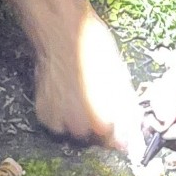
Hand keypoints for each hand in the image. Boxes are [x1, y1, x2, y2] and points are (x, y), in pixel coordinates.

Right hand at [33, 0, 140, 151]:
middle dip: (99, 125)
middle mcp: (81, 127)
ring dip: (79, 120)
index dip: (120, 132)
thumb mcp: (121, 81)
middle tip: (97, 100)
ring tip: (80, 94)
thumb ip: (127, 112)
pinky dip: (62, 113)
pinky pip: (58, 123)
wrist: (61, 32)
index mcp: (104, 120)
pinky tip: (65, 93)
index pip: (118, 143)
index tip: (118, 123)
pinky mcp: (44, 115)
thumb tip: (130, 132)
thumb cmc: (94, 50)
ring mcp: (60, 122)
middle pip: (96, 138)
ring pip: (76, 132)